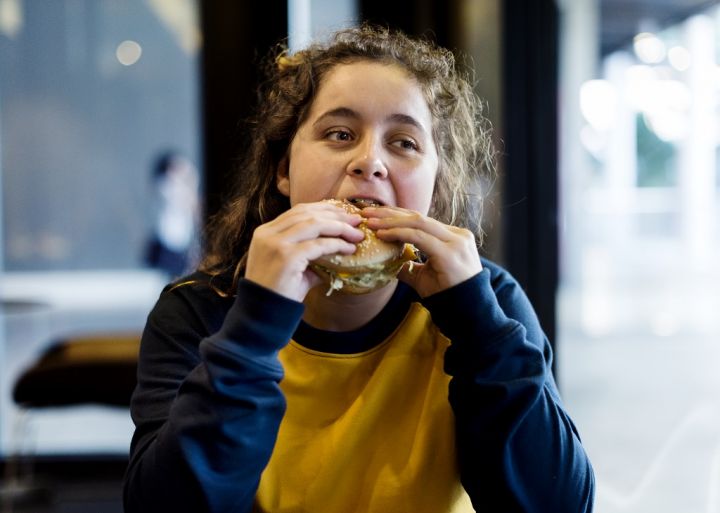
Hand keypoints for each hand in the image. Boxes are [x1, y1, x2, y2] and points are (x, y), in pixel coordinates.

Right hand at [245, 202, 363, 301]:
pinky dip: (337, 245)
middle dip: (335, 214)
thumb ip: (308, 253)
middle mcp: (268, 234)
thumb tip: (336, 248)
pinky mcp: (286, 257)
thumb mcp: (290, 265)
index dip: (323, 209)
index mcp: (266, 232)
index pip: (298, 211)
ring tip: (356, 234)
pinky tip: (349, 249)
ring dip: (339, 227)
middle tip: (355, 219)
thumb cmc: (277, 292)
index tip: (343, 213)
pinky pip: (319, 245)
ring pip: (315, 224)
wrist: (261, 315)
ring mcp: (276, 244)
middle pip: (307, 213)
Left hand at [363, 206, 482, 297]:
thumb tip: (389, 263)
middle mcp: (457, 235)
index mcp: (454, 236)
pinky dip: (398, 234)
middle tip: (366, 213)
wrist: (468, 313)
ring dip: (390, 221)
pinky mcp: (449, 252)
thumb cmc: (447, 295)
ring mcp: (456, 241)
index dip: (397, 215)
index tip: (376, 215)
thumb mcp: (425, 276)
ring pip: (417, 223)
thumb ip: (410, 266)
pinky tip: (382, 235)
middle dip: (390, 214)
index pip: (421, 220)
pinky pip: (419, 237)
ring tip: (370, 222)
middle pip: (418, 217)